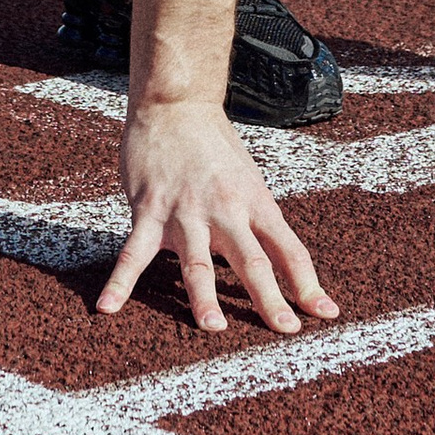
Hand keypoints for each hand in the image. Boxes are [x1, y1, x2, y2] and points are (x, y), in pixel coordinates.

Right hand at [96, 99, 338, 333]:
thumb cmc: (215, 147)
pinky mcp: (149, 210)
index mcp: (256, 204)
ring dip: (204, 297)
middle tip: (283, 330)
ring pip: (197, 262)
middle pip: (252, 261)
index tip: (326, 315)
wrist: (176, 103)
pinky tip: (108, 307)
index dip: (309, 285)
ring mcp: (185, 212)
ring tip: (212, 327)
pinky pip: (134, 252)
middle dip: (269, 299)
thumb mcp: (249, 182)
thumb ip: (258, 224)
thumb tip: (276, 267)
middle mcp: (226, 210)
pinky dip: (120, 281)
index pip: (290, 250)